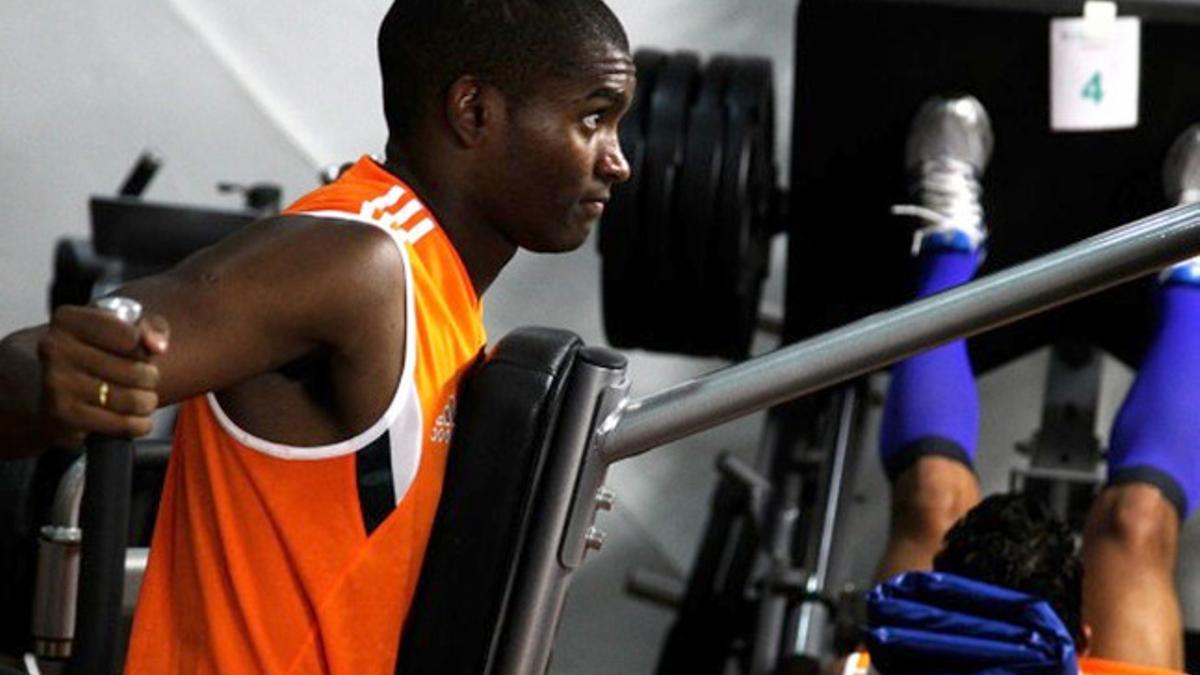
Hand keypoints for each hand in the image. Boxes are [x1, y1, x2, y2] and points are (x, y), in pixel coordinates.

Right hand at [38, 305, 169, 444]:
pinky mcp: (63, 416)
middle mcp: (56, 349)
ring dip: (147, 402)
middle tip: (143, 379)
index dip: (143, 347)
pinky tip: (134, 418)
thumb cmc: (98, 354)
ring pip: (132, 400)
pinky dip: (139, 424)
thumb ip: (150, 327)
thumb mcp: (124, 329)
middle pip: (136, 371)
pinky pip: (123, 425)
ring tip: (140, 398)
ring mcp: (57, 384)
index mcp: (69, 320)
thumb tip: (158, 346)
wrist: (54, 391)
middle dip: (150, 378)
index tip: (136, 350)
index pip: (132, 336)